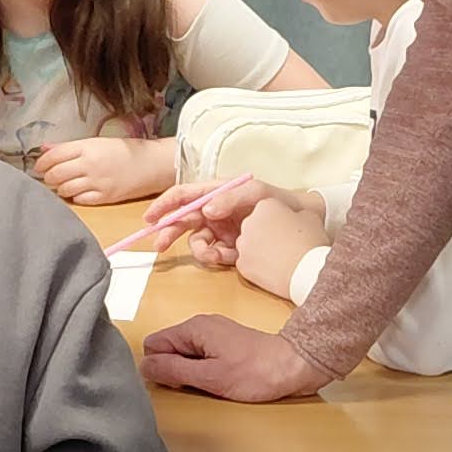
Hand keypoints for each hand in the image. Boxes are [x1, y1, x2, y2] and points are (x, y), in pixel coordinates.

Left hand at [34, 133, 177, 203]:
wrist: (152, 165)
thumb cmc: (125, 151)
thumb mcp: (97, 142)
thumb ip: (69, 147)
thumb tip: (44, 148)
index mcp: (87, 147)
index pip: (54, 156)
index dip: (42, 163)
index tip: (39, 167)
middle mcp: (89, 164)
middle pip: (55, 174)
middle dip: (49, 177)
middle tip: (51, 177)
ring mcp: (97, 182)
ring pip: (65, 189)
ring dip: (60, 188)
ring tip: (65, 185)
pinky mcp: (104, 197)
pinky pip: (80, 200)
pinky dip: (75, 197)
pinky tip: (79, 193)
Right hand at [133, 173, 265, 264]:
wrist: (301, 225)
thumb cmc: (278, 200)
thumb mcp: (256, 193)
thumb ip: (229, 198)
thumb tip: (206, 209)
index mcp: (216, 193)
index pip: (185, 195)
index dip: (165, 205)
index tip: (150, 218)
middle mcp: (214, 211)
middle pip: (183, 220)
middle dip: (170, 232)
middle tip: (160, 246)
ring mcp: (220, 230)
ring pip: (197, 242)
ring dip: (202, 251)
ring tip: (218, 255)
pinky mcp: (228, 247)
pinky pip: (213, 254)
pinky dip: (218, 258)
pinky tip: (232, 257)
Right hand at [139, 316, 325, 402]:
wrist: (295, 366)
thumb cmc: (256, 373)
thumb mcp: (209, 377)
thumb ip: (173, 370)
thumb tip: (145, 367)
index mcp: (193, 328)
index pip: (153, 345)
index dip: (159, 367)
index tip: (181, 381)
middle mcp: (200, 325)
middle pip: (168, 349)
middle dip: (175, 370)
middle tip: (200, 384)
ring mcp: (214, 333)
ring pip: (184, 354)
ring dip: (191, 372)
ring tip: (214, 382)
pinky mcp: (225, 343)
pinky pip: (201, 356)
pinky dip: (205, 370)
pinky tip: (222, 379)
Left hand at [233, 191, 328, 299]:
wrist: (307, 271)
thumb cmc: (310, 242)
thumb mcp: (311, 217)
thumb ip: (297, 214)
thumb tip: (296, 218)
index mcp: (265, 206)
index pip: (270, 209)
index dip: (281, 218)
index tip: (290, 227)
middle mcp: (249, 222)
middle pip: (256, 225)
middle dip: (267, 232)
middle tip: (285, 243)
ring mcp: (243, 244)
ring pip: (249, 244)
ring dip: (261, 248)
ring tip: (280, 257)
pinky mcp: (242, 264)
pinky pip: (248, 262)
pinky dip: (258, 266)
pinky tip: (274, 269)